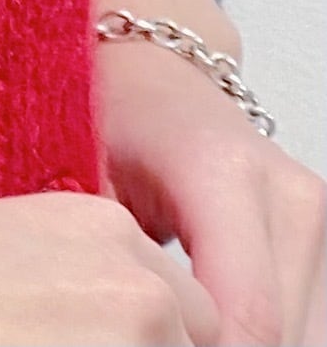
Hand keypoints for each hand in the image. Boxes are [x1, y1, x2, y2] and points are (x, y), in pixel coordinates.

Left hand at [95, 0, 326, 346]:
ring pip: (311, 334)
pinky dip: (273, 334)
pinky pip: (316, 318)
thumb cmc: (113, 117)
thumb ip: (119, 261)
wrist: (153, 74)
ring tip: (188, 332)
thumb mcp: (89, 185)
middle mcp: (290, 194)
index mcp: (222, 174)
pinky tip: (220, 325)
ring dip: (255, 345)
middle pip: (288, 335)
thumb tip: (127, 324)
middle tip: (161, 340)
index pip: (250, 317)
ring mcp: (320, 216)